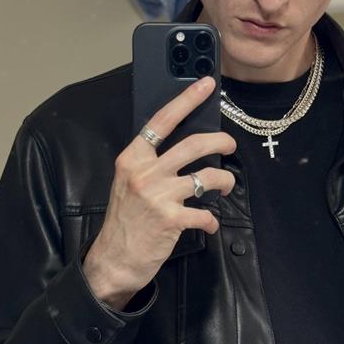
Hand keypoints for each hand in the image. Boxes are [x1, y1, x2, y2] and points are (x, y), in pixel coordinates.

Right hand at [82, 76, 236, 310]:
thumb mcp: (128, 183)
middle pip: (193, 144)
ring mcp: (158, 195)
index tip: (206, 85)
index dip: (186, 100)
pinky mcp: (171, 219)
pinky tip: (209, 222)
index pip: (162, 121)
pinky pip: (205, 213)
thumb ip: (150, 163)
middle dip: (220, 142)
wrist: (114, 259)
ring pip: (206, 176)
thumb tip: (183, 148)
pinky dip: (211, 219)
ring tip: (226, 186)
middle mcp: (144, 172)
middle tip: (230, 145)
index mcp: (132, 158)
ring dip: (224, 181)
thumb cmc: (125, 221)